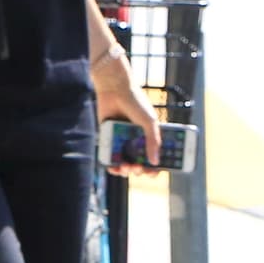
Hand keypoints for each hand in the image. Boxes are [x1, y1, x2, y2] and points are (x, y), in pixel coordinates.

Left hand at [92, 52, 160, 169]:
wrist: (114, 88)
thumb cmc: (135, 102)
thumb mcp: (149, 122)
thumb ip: (153, 141)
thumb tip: (155, 162)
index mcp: (149, 135)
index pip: (155, 156)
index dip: (156, 167)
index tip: (154, 173)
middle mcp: (136, 139)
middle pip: (140, 163)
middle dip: (140, 170)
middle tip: (138, 167)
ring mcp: (121, 140)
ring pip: (125, 163)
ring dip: (127, 170)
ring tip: (126, 167)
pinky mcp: (107, 138)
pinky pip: (110, 157)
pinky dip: (112, 165)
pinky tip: (115, 167)